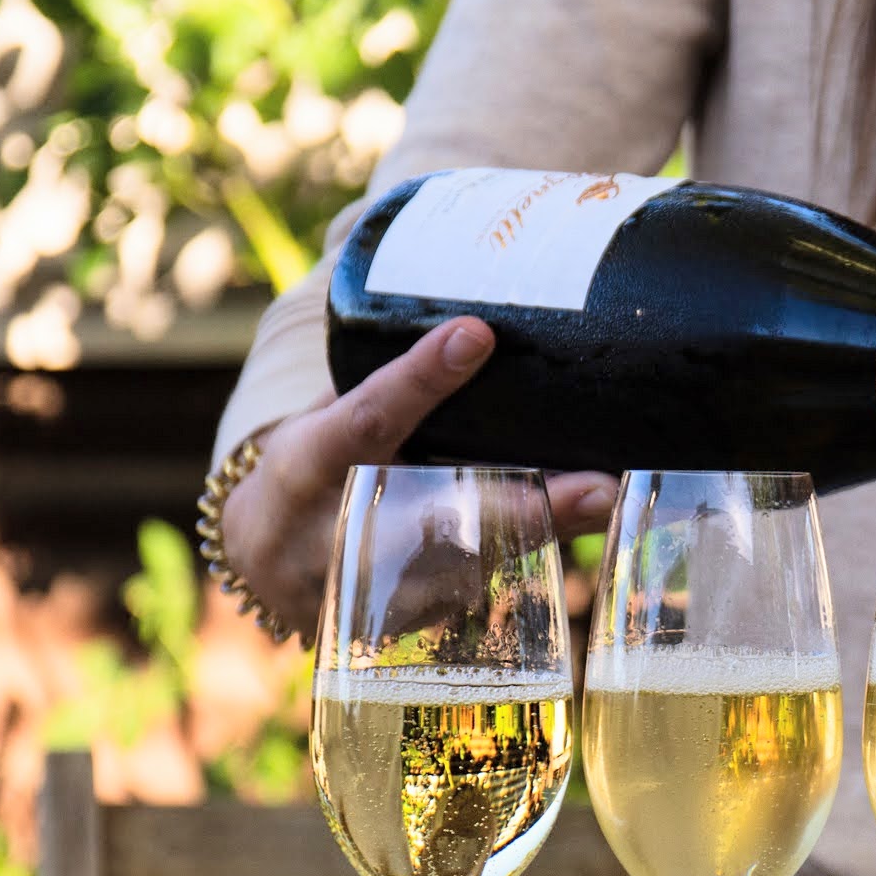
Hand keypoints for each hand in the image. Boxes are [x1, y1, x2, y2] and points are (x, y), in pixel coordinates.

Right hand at [216, 316, 620, 638]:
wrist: (265, 564)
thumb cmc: (313, 461)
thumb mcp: (324, 412)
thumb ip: (378, 366)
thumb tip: (408, 251)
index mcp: (303, 466)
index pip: (363, 418)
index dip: (417, 379)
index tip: (478, 333)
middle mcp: (333, 536)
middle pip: (437, 518)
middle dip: (523, 506)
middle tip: (600, 482)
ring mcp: (371, 591)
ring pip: (472, 565)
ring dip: (547, 533)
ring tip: (611, 496)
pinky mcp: (406, 624)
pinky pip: (478, 587)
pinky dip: (531, 555)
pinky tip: (584, 520)